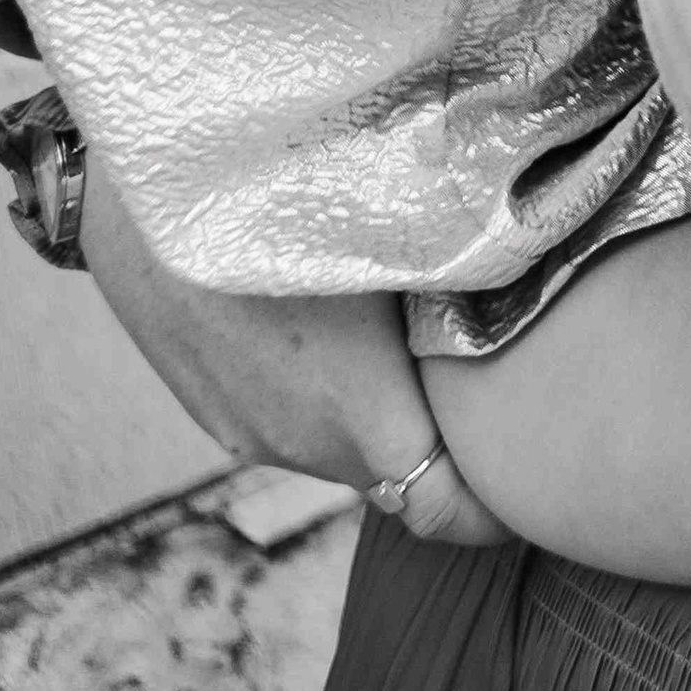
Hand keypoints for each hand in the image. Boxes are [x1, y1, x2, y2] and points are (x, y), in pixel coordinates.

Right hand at [77, 165, 504, 536]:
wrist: (140, 178)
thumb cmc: (284, 186)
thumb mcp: (400, 222)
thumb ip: (474, 270)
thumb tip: (550, 268)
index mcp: (354, 416)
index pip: (448, 512)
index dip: (502, 498)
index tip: (545, 455)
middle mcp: (298, 443)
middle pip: (402, 468)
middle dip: (453, 435)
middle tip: (505, 361)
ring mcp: (243, 430)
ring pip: (346, 439)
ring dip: (387, 400)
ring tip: (421, 316)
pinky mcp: (210, 404)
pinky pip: (295, 413)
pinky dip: (333, 382)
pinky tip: (344, 303)